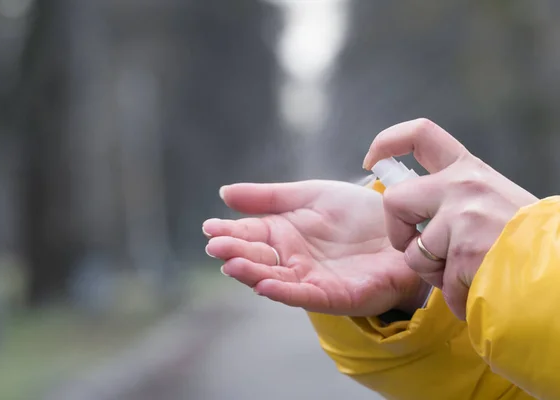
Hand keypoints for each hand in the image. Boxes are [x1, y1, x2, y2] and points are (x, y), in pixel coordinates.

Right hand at [203, 180, 429, 316]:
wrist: (402, 224)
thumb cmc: (356, 212)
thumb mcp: (309, 195)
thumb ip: (269, 197)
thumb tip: (224, 193)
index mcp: (283, 235)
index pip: (249, 234)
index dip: (229, 232)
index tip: (209, 228)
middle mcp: (292, 260)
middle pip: (258, 259)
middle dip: (235, 254)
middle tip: (216, 246)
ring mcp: (312, 279)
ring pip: (275, 279)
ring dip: (253, 274)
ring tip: (233, 265)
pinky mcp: (336, 296)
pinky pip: (306, 296)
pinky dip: (285, 292)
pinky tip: (265, 285)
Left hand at [363, 118, 537, 319]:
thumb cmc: (528, 238)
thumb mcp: (494, 199)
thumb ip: (457, 198)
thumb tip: (419, 211)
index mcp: (469, 169)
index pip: (420, 135)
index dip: (387, 143)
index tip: (373, 160)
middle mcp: (462, 186)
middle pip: (394, 201)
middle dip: (398, 233)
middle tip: (419, 249)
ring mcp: (462, 219)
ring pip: (413, 252)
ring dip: (433, 272)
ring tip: (466, 272)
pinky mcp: (464, 253)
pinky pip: (439, 284)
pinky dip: (455, 296)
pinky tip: (479, 287)